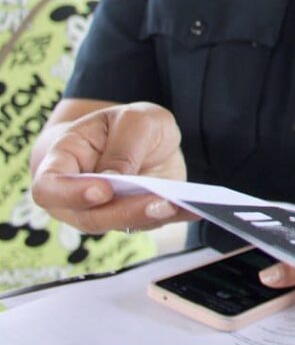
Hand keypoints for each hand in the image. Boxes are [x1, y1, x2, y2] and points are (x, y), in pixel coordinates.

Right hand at [31, 102, 192, 233]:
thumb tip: (114, 181)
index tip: (103, 190)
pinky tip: (195, 208)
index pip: (49, 188)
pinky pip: (152, 222)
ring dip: (150, 217)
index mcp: (62, 163)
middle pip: (89, 217)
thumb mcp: (131, 119)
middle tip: (156, 202)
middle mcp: (77, 197)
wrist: (139, 135)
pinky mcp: (135, 217)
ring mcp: (105, 212)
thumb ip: (123, 147)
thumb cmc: (124, 124)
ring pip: (122, 225)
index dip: (71, 195)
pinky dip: (174, 216)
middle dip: (124, 212)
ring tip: (177, 205)